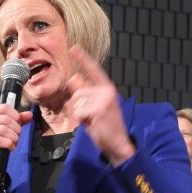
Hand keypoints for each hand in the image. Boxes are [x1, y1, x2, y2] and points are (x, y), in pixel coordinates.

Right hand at [0, 104, 32, 167]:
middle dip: (16, 128)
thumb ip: (18, 120)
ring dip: (13, 137)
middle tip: (18, 135)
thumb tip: (29, 114)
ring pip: (3, 129)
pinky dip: (8, 144)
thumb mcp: (8, 127)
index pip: (4, 108)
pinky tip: (11, 147)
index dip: (15, 115)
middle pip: (5, 119)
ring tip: (15, 141)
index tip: (19, 123)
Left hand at [63, 46, 134, 165]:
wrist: (118, 145)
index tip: (73, 47)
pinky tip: (92, 124)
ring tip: (92, 121)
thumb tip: (74, 78)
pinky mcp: (98, 108)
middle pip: (77, 91)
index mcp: (107, 88)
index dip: (83, 59)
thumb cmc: (105, 127)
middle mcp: (106, 90)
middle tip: (90, 117)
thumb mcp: (94, 107)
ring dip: (78, 114)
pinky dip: (80, 120)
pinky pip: (78, 111)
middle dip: (77, 106)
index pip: (93, 70)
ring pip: (76, 101)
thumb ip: (85, 93)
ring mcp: (103, 98)